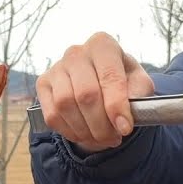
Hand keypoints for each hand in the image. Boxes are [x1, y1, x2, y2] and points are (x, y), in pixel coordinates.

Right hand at [35, 32, 155, 151]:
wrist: (100, 81)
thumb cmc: (122, 81)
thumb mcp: (139, 84)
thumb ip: (139, 94)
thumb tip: (126, 114)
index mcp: (103, 45)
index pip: (109, 77)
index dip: (116, 106)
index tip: (124, 128)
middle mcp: (76, 52)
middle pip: (86, 94)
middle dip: (101, 124)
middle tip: (114, 138)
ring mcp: (56, 67)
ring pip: (66, 105)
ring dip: (85, 130)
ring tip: (100, 138)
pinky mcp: (43, 84)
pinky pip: (52, 115)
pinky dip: (70, 131)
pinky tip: (84, 134)